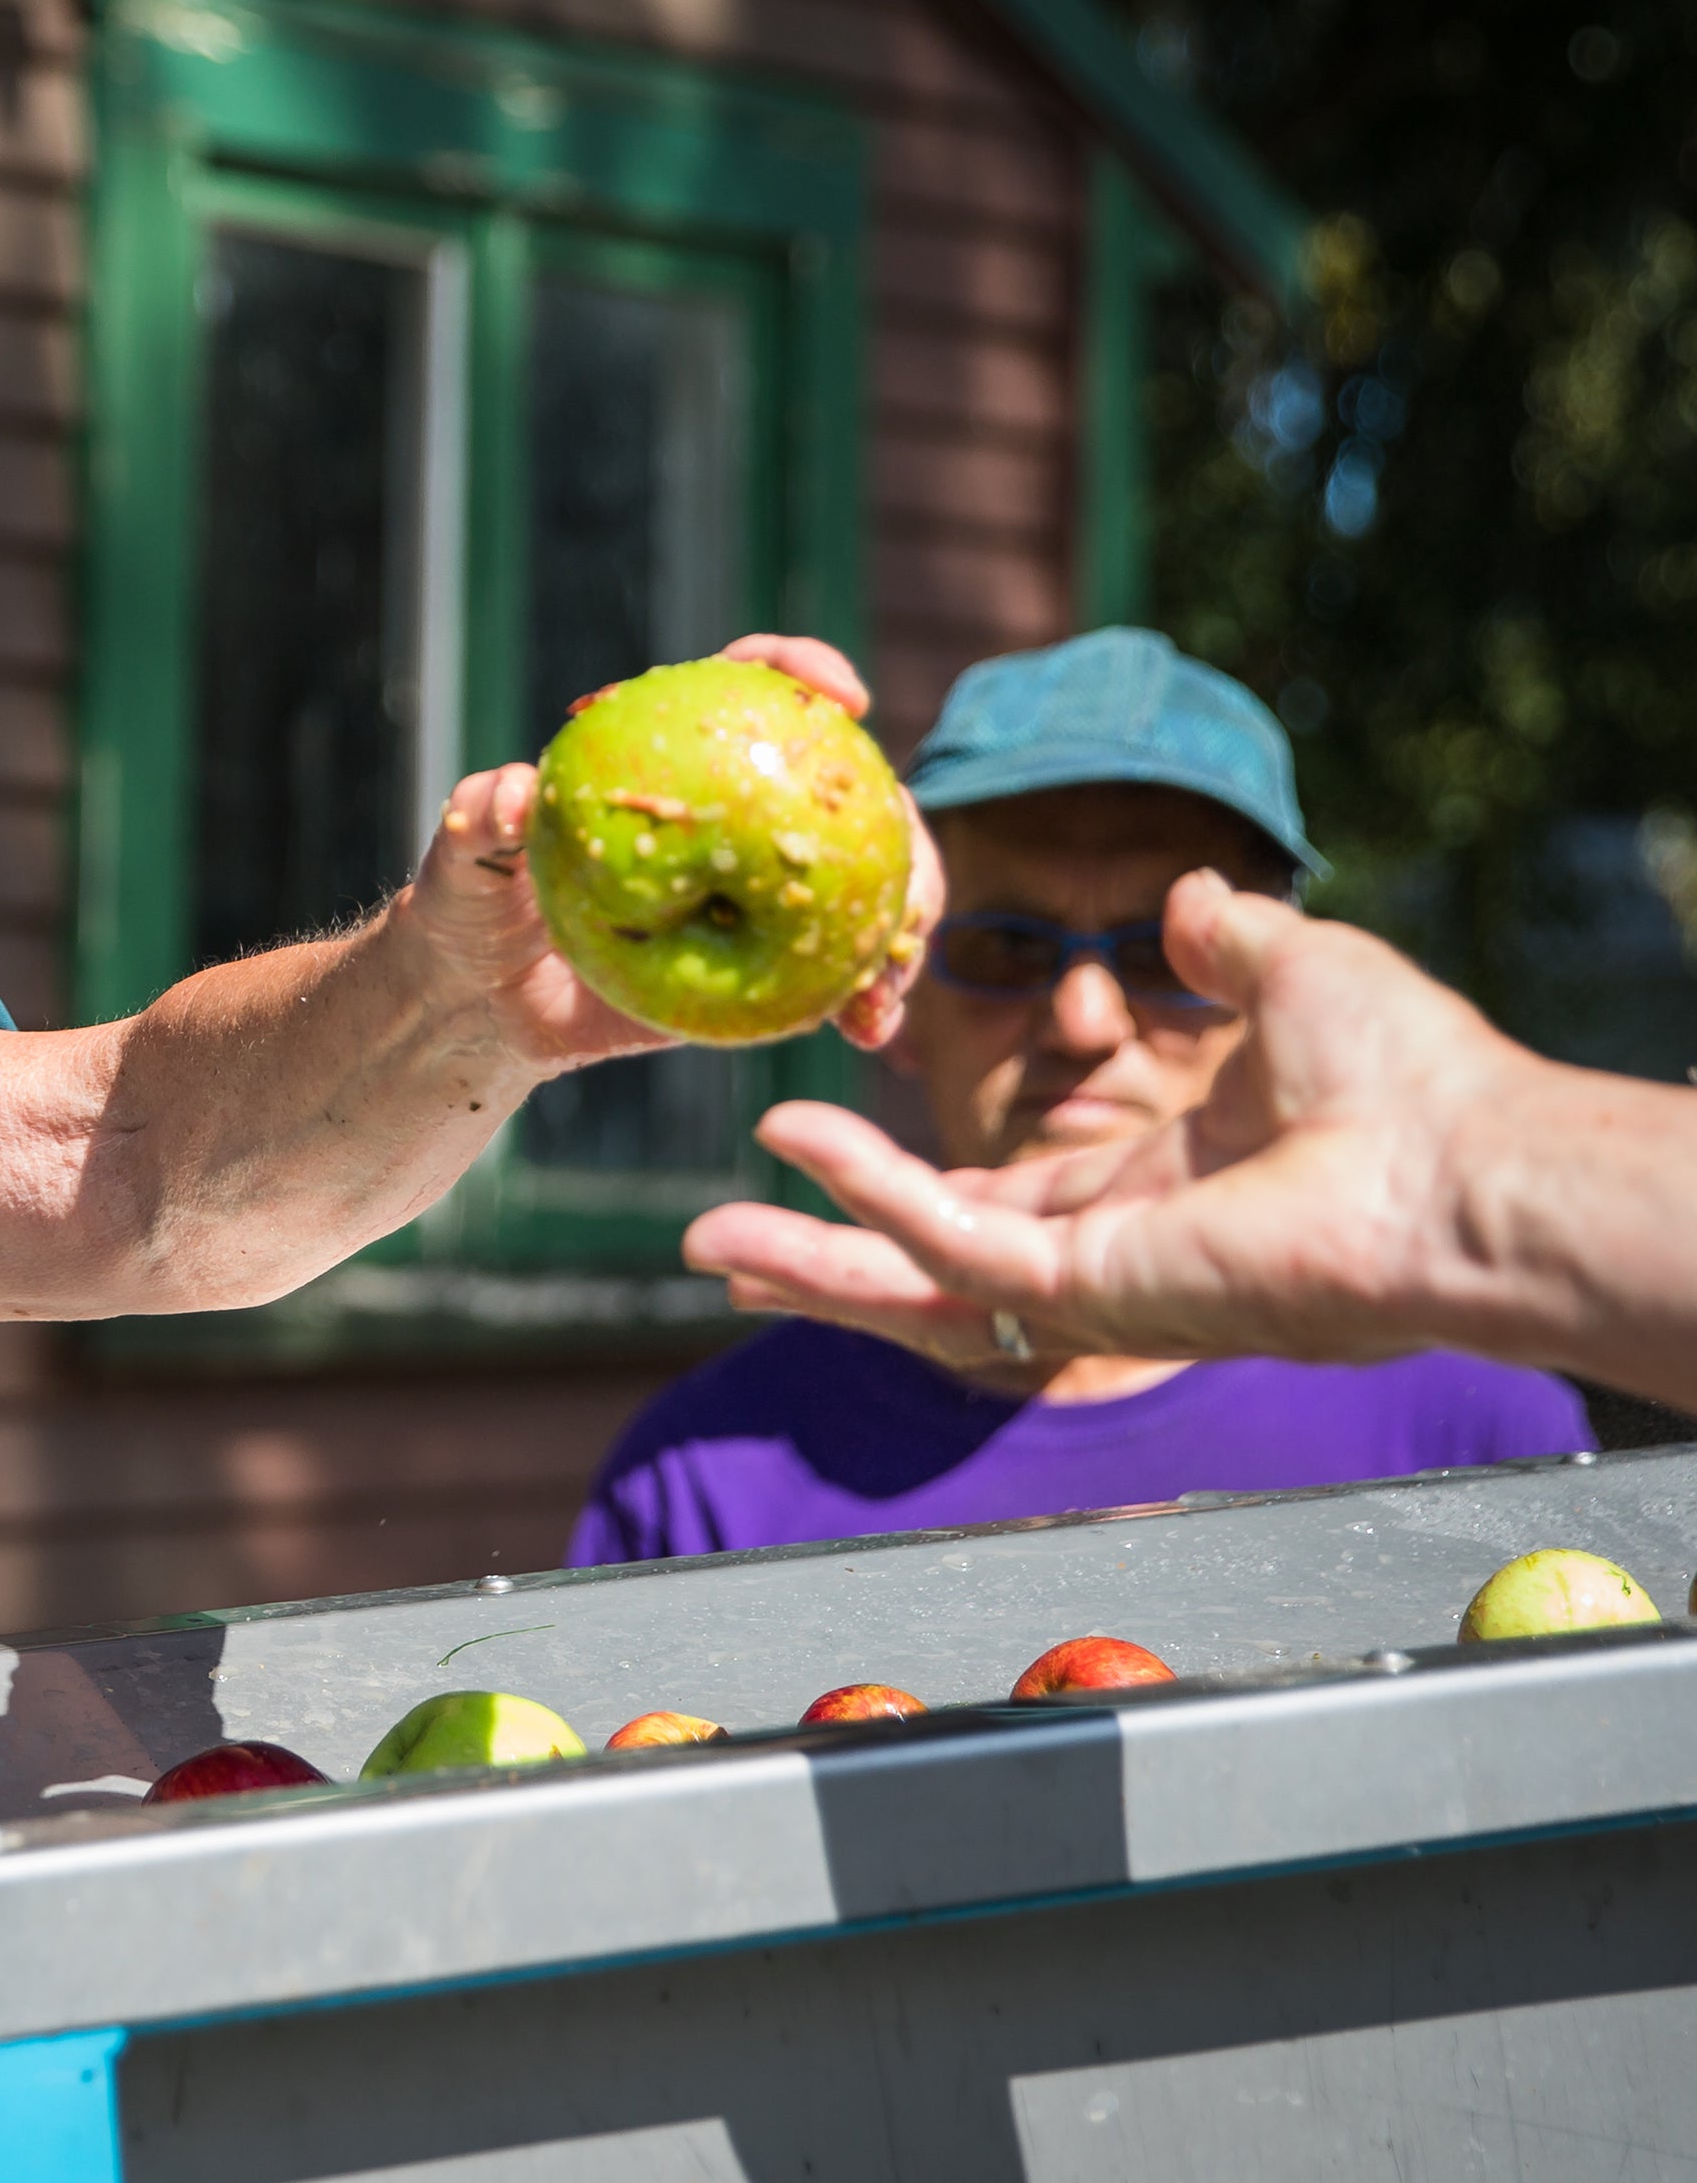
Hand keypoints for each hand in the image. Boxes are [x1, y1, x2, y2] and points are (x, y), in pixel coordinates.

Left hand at [403, 633, 935, 1068]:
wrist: (477, 999)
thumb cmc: (470, 902)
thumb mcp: (463, 853)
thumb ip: (481, 816)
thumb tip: (512, 797)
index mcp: (674, 756)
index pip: (752, 686)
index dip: (805, 672)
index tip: (844, 697)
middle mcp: (735, 815)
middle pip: (847, 794)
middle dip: (897, 829)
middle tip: (901, 883)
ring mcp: (756, 892)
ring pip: (863, 888)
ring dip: (902, 927)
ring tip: (891, 977)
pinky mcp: (764, 967)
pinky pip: (832, 975)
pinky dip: (865, 1000)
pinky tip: (870, 1029)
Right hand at [682, 872, 1501, 1369]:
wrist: (1476, 1159)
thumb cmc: (1417, 1078)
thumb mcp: (1295, 967)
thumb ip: (1226, 936)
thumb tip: (1191, 893)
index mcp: (1155, 1195)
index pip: (996, 1209)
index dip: (900, 1185)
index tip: (816, 1144)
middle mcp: (1114, 1253)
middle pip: (927, 1268)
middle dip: (817, 1259)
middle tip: (716, 1241)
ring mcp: (1100, 1282)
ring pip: (918, 1285)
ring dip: (808, 1263)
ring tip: (707, 1239)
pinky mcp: (1098, 1289)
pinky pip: (957, 1249)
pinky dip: (872, 1201)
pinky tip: (799, 1151)